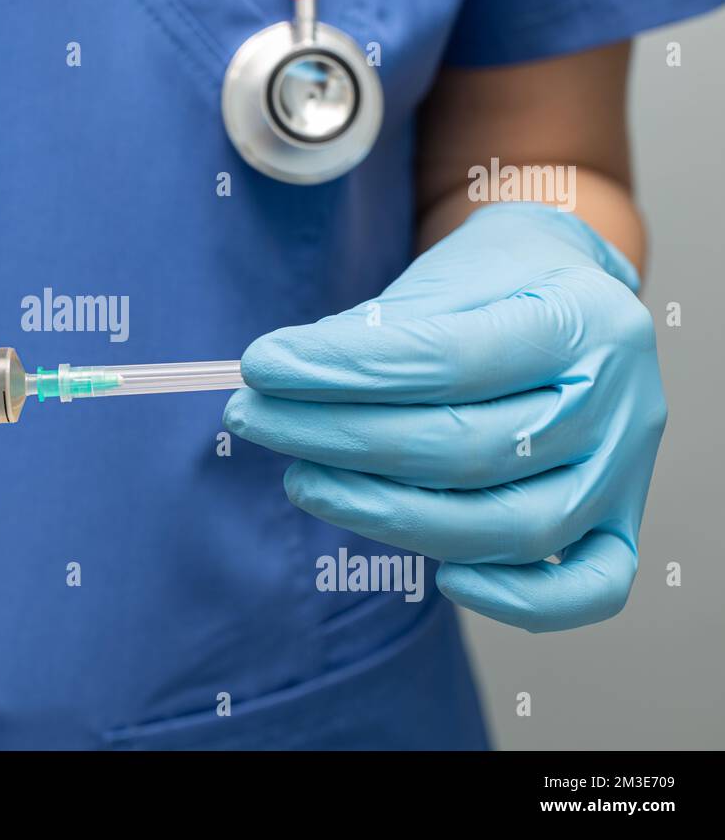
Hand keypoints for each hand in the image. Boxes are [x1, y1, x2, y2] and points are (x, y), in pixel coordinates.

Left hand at [224, 203, 665, 631]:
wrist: (569, 293)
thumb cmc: (495, 284)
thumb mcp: (442, 275)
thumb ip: (376, 332)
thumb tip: (283, 380)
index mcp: (582, 318)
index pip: (448, 359)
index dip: (344, 370)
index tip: (262, 366)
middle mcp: (619, 401)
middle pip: (467, 449)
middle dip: (339, 439)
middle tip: (254, 418)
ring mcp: (624, 471)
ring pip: (511, 526)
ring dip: (387, 515)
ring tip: (302, 481)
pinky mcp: (620, 522)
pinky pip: (589, 588)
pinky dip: (519, 601)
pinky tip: (440, 578)